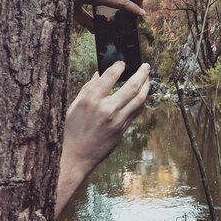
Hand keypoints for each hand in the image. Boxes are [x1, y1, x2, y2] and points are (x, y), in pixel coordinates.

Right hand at [56, 61, 149, 217]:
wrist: (76, 156)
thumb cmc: (72, 130)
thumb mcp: (74, 106)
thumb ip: (88, 88)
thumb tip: (99, 73)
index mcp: (91, 100)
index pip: (111, 76)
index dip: (119, 66)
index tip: (122, 63)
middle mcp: (107, 108)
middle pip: (132, 86)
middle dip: (142, 73)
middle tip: (146, 66)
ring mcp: (117, 120)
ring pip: (139, 99)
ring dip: (146, 86)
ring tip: (148, 78)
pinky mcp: (123, 129)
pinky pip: (136, 110)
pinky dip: (140, 100)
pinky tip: (141, 94)